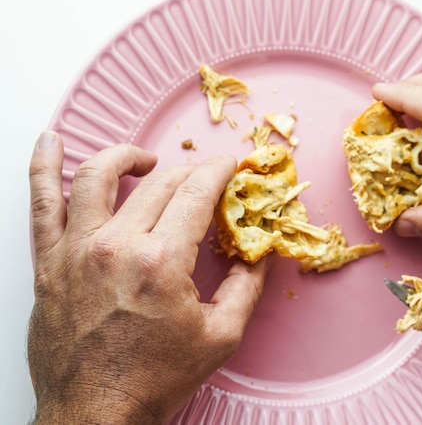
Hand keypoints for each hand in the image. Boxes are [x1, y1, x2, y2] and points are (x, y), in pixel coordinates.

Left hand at [28, 133, 268, 422]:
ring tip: (143, 158)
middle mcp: (116, 246)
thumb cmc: (154, 380)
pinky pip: (41, 204)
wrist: (95, 416)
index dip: (218, 172)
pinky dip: (43, 166)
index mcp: (162, 262)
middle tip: (203, 178)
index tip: (229, 167)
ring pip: (97, 176)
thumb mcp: (221, 336)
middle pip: (159, 183)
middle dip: (189, 172)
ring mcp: (76, 250)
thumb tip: (261, 253)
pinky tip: (50, 142)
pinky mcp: (49, 263)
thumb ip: (247, 286)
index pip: (196, 193)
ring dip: (125, 156)